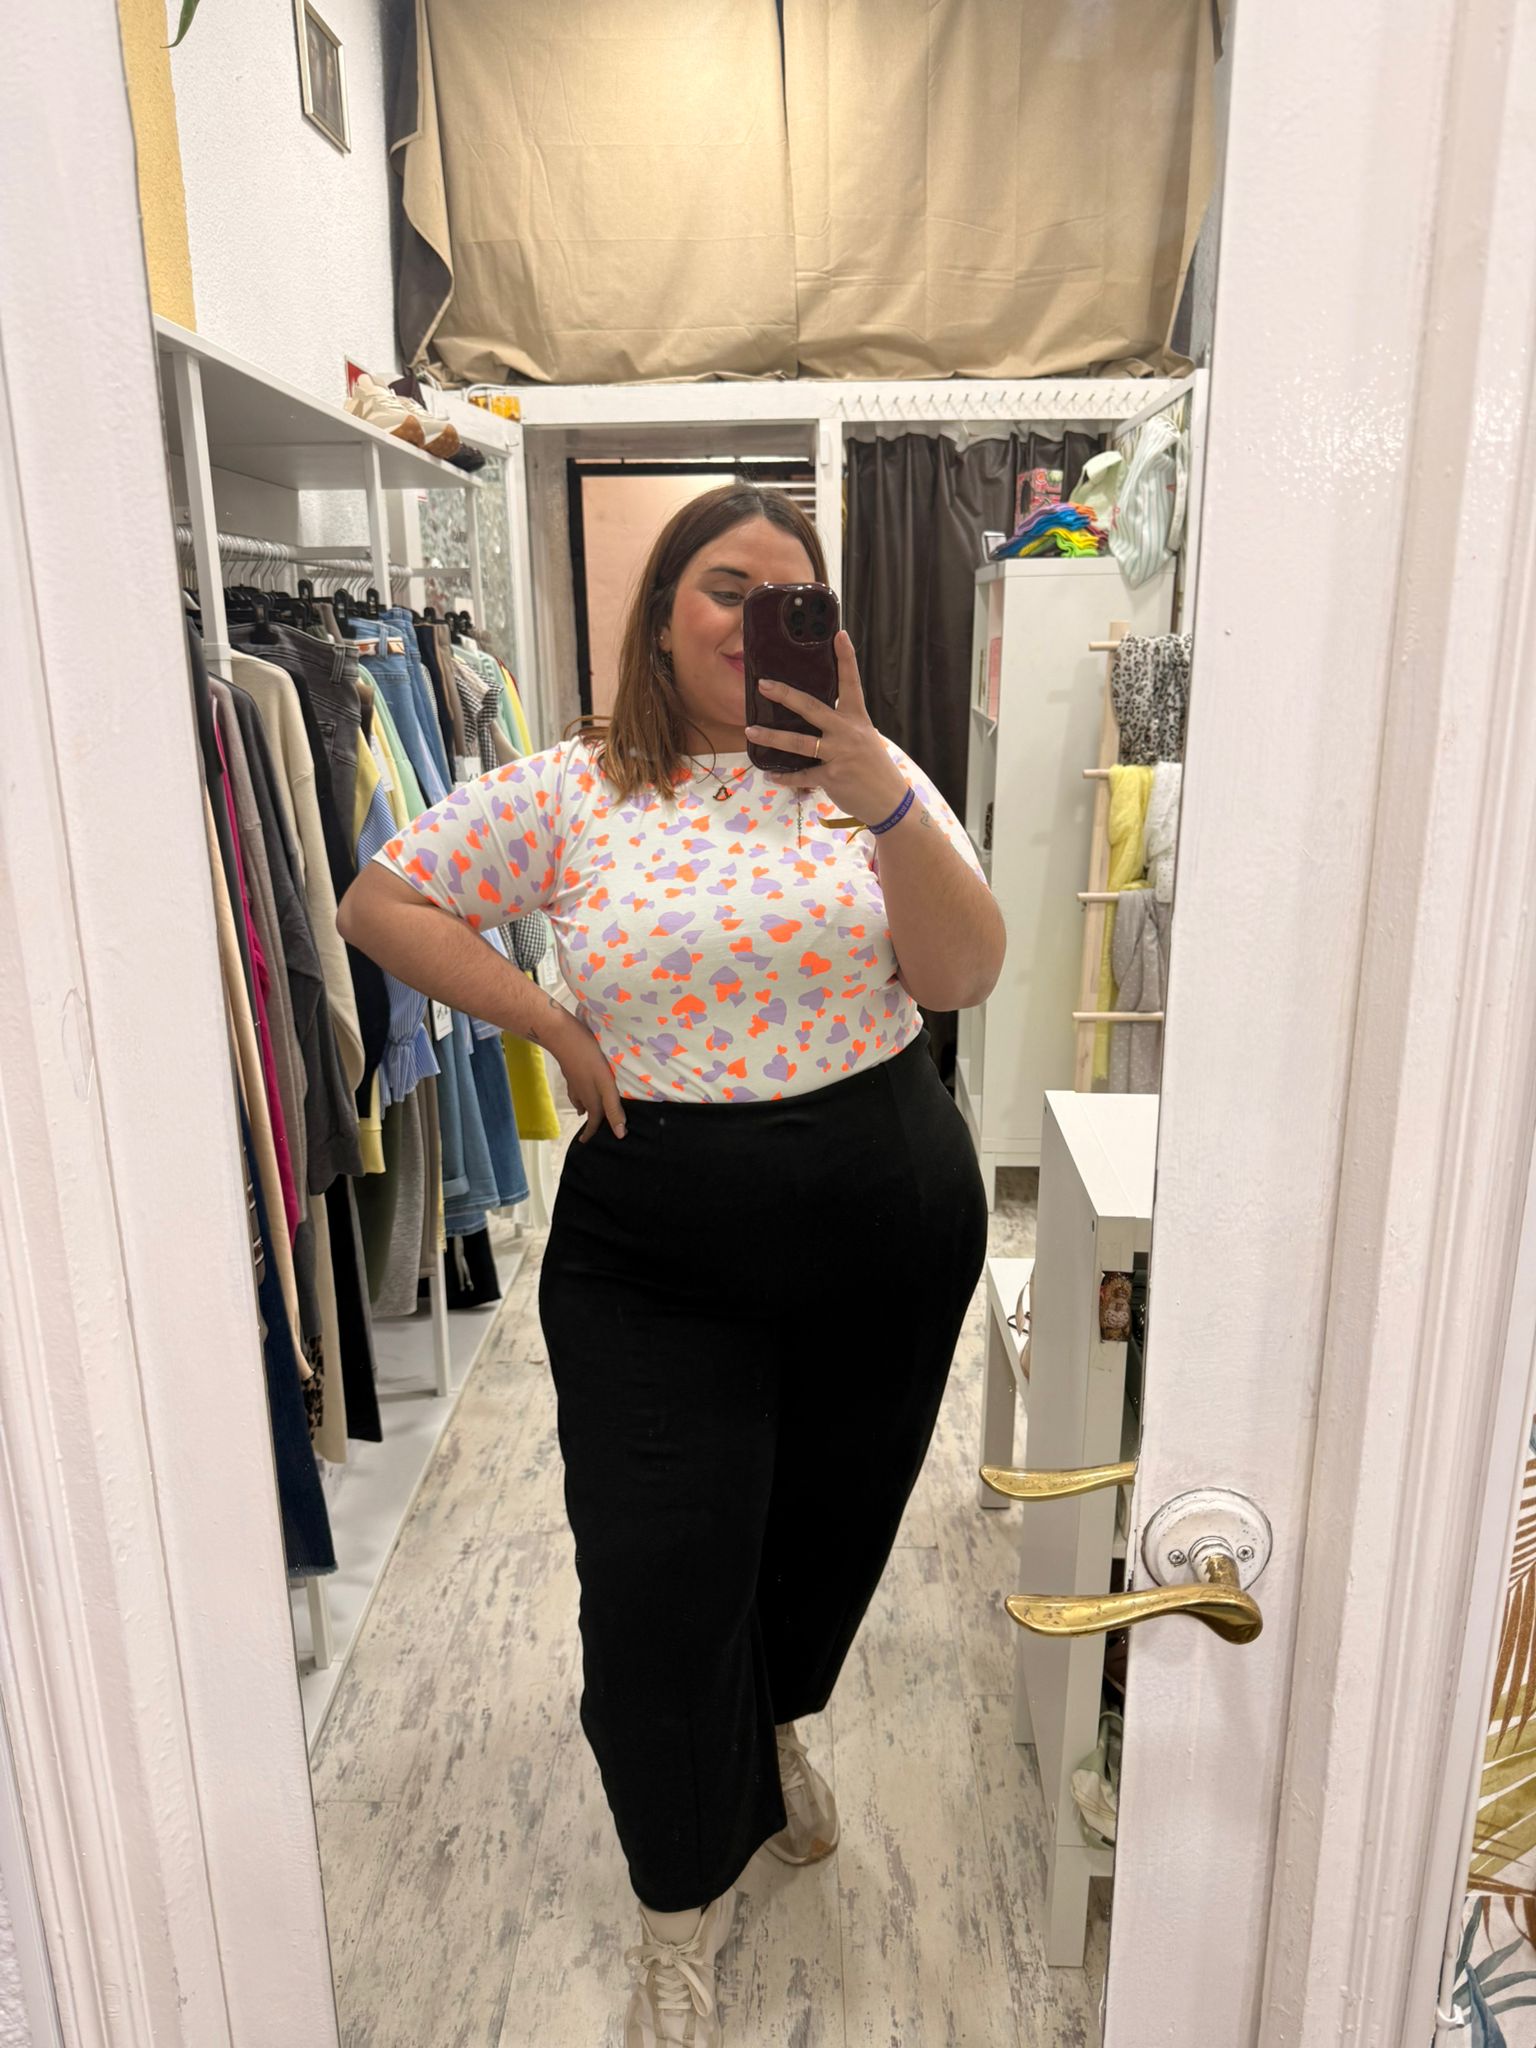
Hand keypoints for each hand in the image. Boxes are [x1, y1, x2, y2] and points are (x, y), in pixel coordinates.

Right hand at [545, 1010, 627, 1142]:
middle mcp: (581, 1093)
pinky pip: (576, 1087)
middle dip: (591, 1122)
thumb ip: (613, 1107)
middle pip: (589, 1111)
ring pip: (580, 1099)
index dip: (594, 1133)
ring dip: (585, 1107)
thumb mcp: (606, 1084)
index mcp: (592, 1098)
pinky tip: (581, 1086)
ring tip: (587, 1111)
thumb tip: (619, 1134)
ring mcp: (574, 1081)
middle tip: (592, 1130)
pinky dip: (580, 1093)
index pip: (595, 1121)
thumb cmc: (589, 1058)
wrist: (562, 1036)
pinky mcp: (572, 1069)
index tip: (587, 1143)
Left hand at [745, 631, 908, 825]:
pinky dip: (784, 776)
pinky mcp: (832, 777)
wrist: (889, 801)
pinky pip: (801, 775)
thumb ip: (842, 726)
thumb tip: (813, 717)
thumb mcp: (864, 739)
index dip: (846, 658)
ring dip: (771, 738)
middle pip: (812, 708)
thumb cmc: (874, 768)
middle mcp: (848, 732)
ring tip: (750, 731)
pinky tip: (770, 774)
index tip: (839, 635)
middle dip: (786, 695)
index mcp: (858, 719)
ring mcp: (839, 754)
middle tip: (763, 685)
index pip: (851, 683)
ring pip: (799, 742)